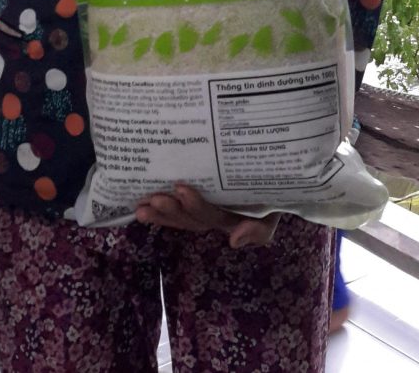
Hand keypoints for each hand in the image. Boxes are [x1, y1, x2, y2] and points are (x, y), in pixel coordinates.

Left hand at [135, 184, 280, 248]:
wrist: (276, 178)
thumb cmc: (273, 196)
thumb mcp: (272, 217)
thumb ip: (258, 231)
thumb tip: (234, 240)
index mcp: (230, 218)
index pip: (209, 216)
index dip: (194, 206)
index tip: (181, 189)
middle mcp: (214, 216)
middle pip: (189, 218)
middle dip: (171, 211)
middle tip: (155, 199)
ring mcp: (205, 209)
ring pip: (180, 215)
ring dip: (161, 213)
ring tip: (143, 207)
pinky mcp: (196, 198)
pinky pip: (177, 208)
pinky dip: (160, 211)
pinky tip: (141, 205)